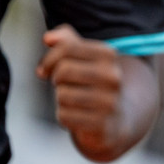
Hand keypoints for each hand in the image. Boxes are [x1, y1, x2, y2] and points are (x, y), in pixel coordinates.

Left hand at [36, 24, 129, 157]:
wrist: (117, 119)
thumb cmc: (92, 83)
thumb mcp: (83, 58)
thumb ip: (65, 41)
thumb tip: (48, 38)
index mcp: (109, 55)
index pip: (66, 48)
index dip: (49, 59)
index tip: (46, 69)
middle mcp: (113, 76)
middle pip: (63, 70)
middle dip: (56, 79)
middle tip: (63, 85)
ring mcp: (109, 102)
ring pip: (62, 95)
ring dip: (61, 100)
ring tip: (74, 101)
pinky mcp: (102, 124)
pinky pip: (65, 116)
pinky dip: (65, 117)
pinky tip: (78, 116)